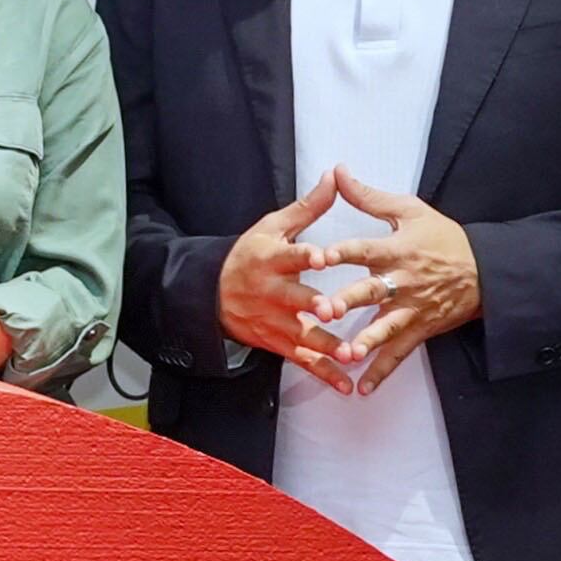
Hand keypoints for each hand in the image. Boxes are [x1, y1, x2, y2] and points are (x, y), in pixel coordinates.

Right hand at [220, 171, 351, 388]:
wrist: (211, 294)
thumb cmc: (249, 255)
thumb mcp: (272, 227)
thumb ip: (308, 208)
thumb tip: (335, 176)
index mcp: (271, 259)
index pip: (289, 256)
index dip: (304, 256)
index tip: (321, 257)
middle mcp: (271, 292)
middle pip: (294, 300)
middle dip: (313, 307)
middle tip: (332, 311)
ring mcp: (273, 321)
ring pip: (300, 335)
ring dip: (325, 347)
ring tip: (349, 355)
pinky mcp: (276, 342)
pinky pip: (301, 360)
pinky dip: (323, 373)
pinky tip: (345, 384)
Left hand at [305, 168, 480, 390]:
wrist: (486, 270)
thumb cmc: (443, 238)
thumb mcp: (410, 211)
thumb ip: (369, 197)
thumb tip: (338, 172)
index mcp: (397, 250)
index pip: (365, 250)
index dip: (343, 252)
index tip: (319, 257)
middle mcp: (403, 282)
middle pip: (372, 292)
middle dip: (347, 302)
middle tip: (322, 310)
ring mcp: (412, 309)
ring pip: (386, 328)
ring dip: (366, 342)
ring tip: (346, 354)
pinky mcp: (420, 330)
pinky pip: (399, 354)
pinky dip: (382, 372)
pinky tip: (363, 388)